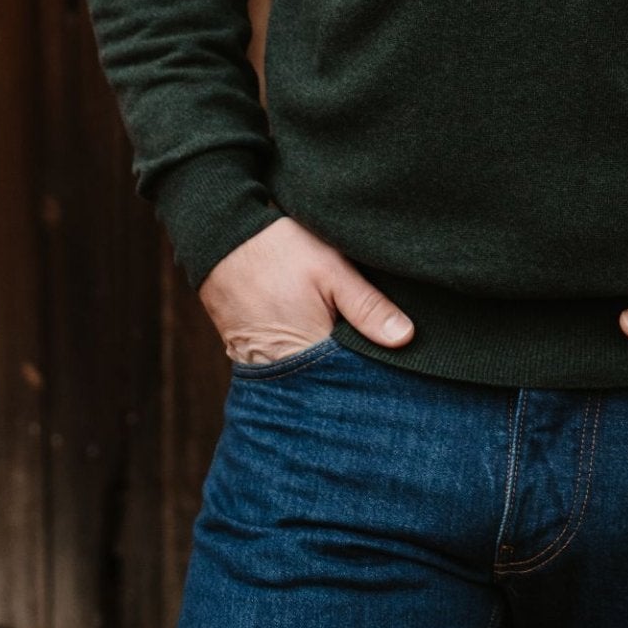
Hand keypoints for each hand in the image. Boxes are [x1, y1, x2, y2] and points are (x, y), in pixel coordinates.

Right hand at [197, 215, 414, 365]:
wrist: (220, 239)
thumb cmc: (278, 251)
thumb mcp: (331, 269)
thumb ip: (368, 306)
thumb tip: (406, 339)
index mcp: (307, 353)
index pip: (352, 383)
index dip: (376, 377)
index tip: (401, 371)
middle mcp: (284, 371)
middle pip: (331, 387)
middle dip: (356, 379)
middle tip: (385, 364)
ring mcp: (265, 369)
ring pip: (312, 381)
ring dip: (333, 371)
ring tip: (358, 356)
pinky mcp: (255, 359)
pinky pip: (293, 370)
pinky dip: (311, 363)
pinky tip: (329, 347)